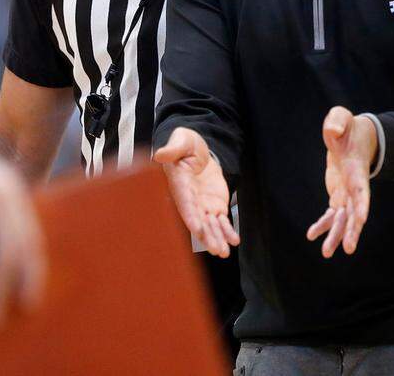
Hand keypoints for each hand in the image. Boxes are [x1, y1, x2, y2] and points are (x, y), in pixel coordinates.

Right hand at [153, 128, 238, 257]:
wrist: (199, 150)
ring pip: (210, 225)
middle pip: (198, 220)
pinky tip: (234, 241)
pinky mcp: (215, 205)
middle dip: (206, 235)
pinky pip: (221, 221)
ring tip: (223, 252)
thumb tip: (159, 155)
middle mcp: (190, 199)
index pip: (184, 202)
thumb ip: (172, 149)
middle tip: (215, 249)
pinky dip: (227, 231)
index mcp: (179, 183)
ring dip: (216, 238)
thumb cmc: (186, 144)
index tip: (196, 227)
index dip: (190, 215)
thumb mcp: (181, 141)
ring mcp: (202, 204)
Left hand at [306, 107, 376, 257]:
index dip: (362, 204)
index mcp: (356, 169)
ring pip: (343, 219)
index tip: (362, 220)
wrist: (353, 137)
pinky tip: (312, 236)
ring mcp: (346, 192)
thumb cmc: (348, 127)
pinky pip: (331, 214)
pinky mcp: (338, 195)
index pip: (361, 189)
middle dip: (352, 230)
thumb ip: (337, 122)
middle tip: (349, 248)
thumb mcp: (341, 118)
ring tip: (327, 253)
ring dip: (336, 235)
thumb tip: (332, 132)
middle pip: (354, 212)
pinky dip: (323, 225)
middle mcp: (354, 185)